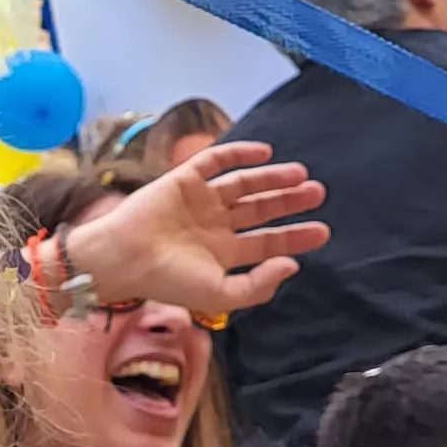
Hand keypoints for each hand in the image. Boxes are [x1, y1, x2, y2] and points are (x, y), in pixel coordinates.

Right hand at [54, 138, 329, 316]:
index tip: (322, 231)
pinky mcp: (184, 180)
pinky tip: (266, 153)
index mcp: (222, 253)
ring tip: (300, 174)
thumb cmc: (168, 280)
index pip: (266, 243)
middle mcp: (214, 225)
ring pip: (243, 184)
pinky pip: (215, 161)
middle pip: (260, 210)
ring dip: (271, 178)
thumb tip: (292, 264)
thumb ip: (258, 286)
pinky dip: (239, 154)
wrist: (124, 258)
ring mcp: (199, 201)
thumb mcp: (220, 294)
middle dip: (289, 202)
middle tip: (318, 193)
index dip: (294, 237)